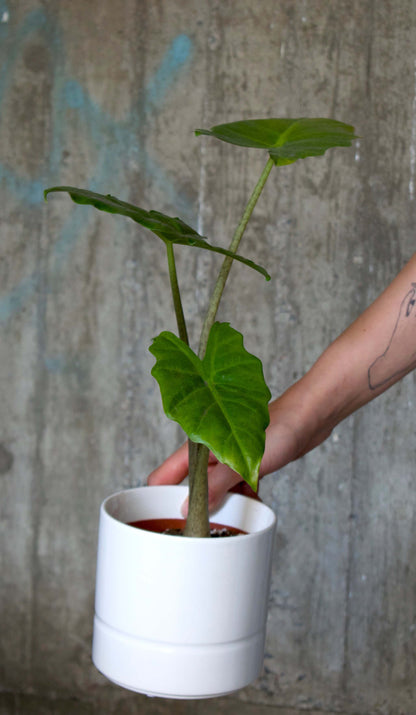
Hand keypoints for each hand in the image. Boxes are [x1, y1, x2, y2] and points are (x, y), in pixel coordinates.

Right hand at [147, 387, 318, 513]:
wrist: (309, 417)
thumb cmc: (279, 427)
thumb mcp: (242, 461)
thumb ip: (215, 485)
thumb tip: (190, 508)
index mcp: (198, 446)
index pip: (164, 475)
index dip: (158, 498)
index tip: (164, 521)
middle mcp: (208, 451)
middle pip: (189, 487)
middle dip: (195, 507)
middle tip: (205, 526)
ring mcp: (226, 457)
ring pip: (214, 490)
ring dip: (222, 504)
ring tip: (234, 516)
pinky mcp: (244, 463)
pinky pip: (234, 488)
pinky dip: (241, 498)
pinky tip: (253, 503)